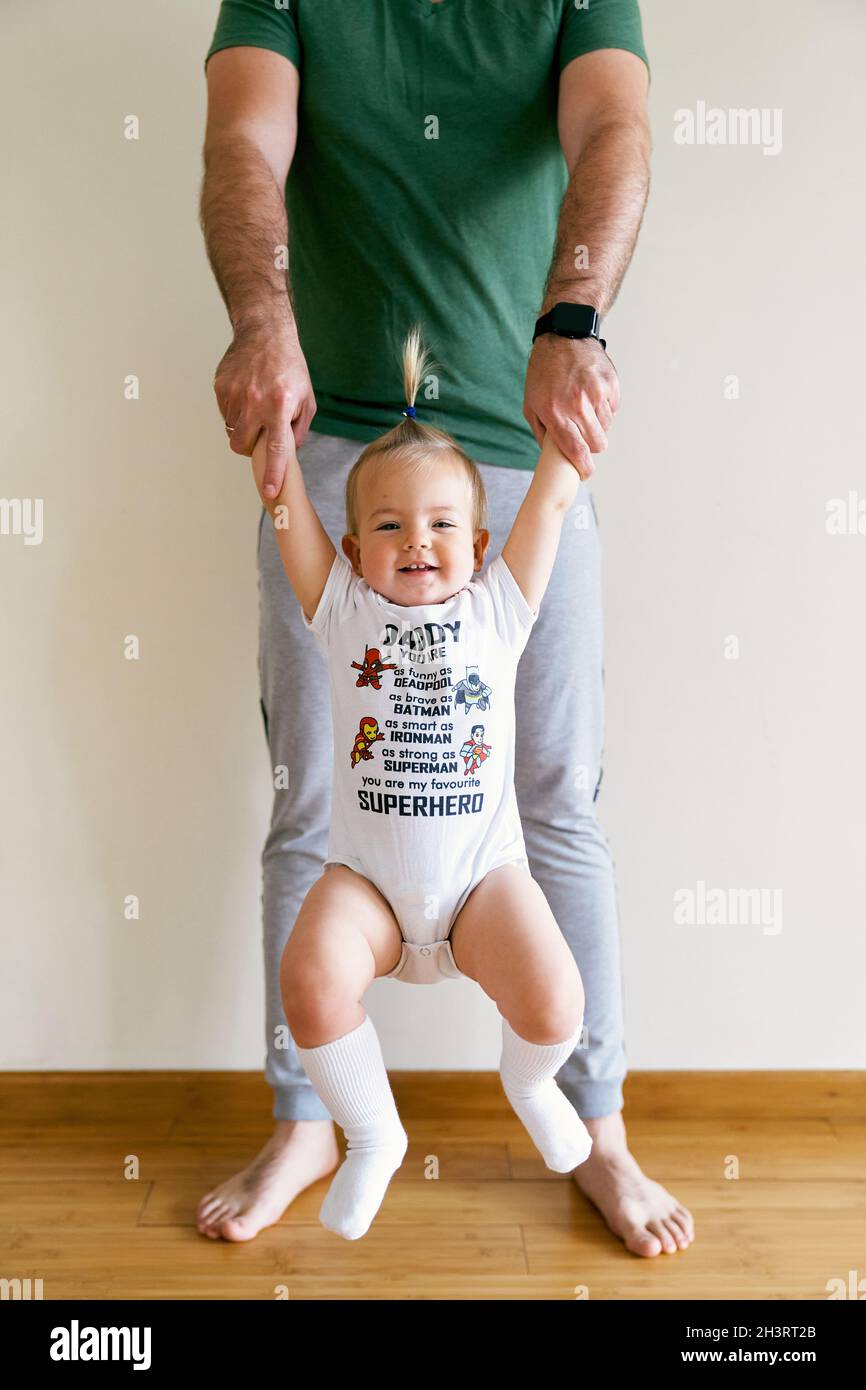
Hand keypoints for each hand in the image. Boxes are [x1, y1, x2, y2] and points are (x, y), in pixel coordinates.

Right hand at [214, 318, 315, 498]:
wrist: (265, 333)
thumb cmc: (290, 368)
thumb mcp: (307, 399)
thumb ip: (299, 429)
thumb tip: (288, 453)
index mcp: (280, 406)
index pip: (275, 448)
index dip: (272, 472)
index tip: (269, 491)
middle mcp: (255, 402)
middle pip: (242, 445)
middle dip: (248, 448)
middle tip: (258, 434)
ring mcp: (235, 395)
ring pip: (231, 430)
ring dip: (242, 427)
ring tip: (255, 406)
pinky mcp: (220, 387)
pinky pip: (224, 414)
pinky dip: (234, 412)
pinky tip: (246, 395)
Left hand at [523, 335, 619, 479]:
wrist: (564, 336)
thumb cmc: (543, 373)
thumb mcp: (531, 404)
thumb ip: (541, 433)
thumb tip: (552, 458)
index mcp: (556, 413)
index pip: (577, 451)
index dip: (584, 467)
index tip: (586, 472)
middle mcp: (577, 404)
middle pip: (597, 444)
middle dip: (591, 446)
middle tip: (583, 436)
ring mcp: (597, 393)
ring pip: (606, 428)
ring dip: (598, 426)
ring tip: (585, 411)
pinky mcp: (611, 384)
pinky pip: (613, 409)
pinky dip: (605, 409)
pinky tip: (593, 397)